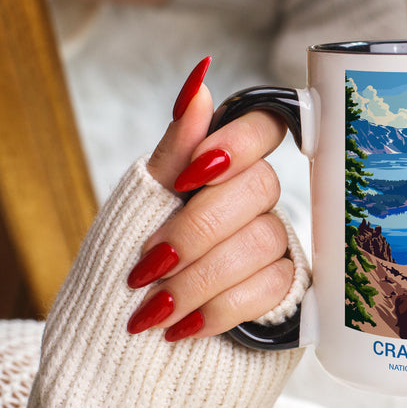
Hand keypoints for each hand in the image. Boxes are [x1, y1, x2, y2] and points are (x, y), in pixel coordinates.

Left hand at [126, 58, 294, 341]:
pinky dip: (219, 310)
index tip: (188, 177)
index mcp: (222, 162)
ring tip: (155, 307)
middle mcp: (254, 196)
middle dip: (196, 230)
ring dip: (200, 279)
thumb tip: (199, 78)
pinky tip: (183, 326)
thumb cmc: (134, 255)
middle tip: (150, 263)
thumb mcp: (143, 198)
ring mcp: (272, 239)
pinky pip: (269, 287)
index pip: (264, 125)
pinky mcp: (282, 284)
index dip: (235, 144)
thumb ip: (177, 144)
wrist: (125, 329)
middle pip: (259, 188)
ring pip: (262, 241)